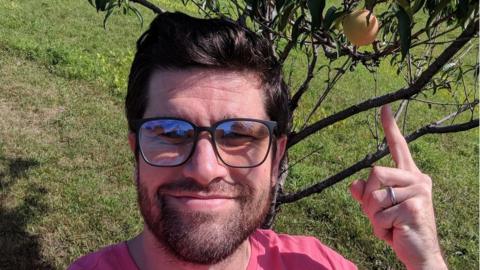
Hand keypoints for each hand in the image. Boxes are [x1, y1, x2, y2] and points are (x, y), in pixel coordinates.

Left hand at [349, 105, 447, 269]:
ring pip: (374, 195)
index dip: (390, 127)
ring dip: (373, 216)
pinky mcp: (415, 206)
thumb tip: (353, 184)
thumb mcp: (378, 210)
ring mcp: (419, 192)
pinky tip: (395, 232)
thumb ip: (366, 195)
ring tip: (389, 225)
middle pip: (374, 173)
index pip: (399, 147)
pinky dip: (380, 228)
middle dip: (368, 199)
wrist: (419, 254)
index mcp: (409, 176)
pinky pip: (380, 214)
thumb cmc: (398, 229)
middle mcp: (417, 179)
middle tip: (380, 216)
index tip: (384, 108)